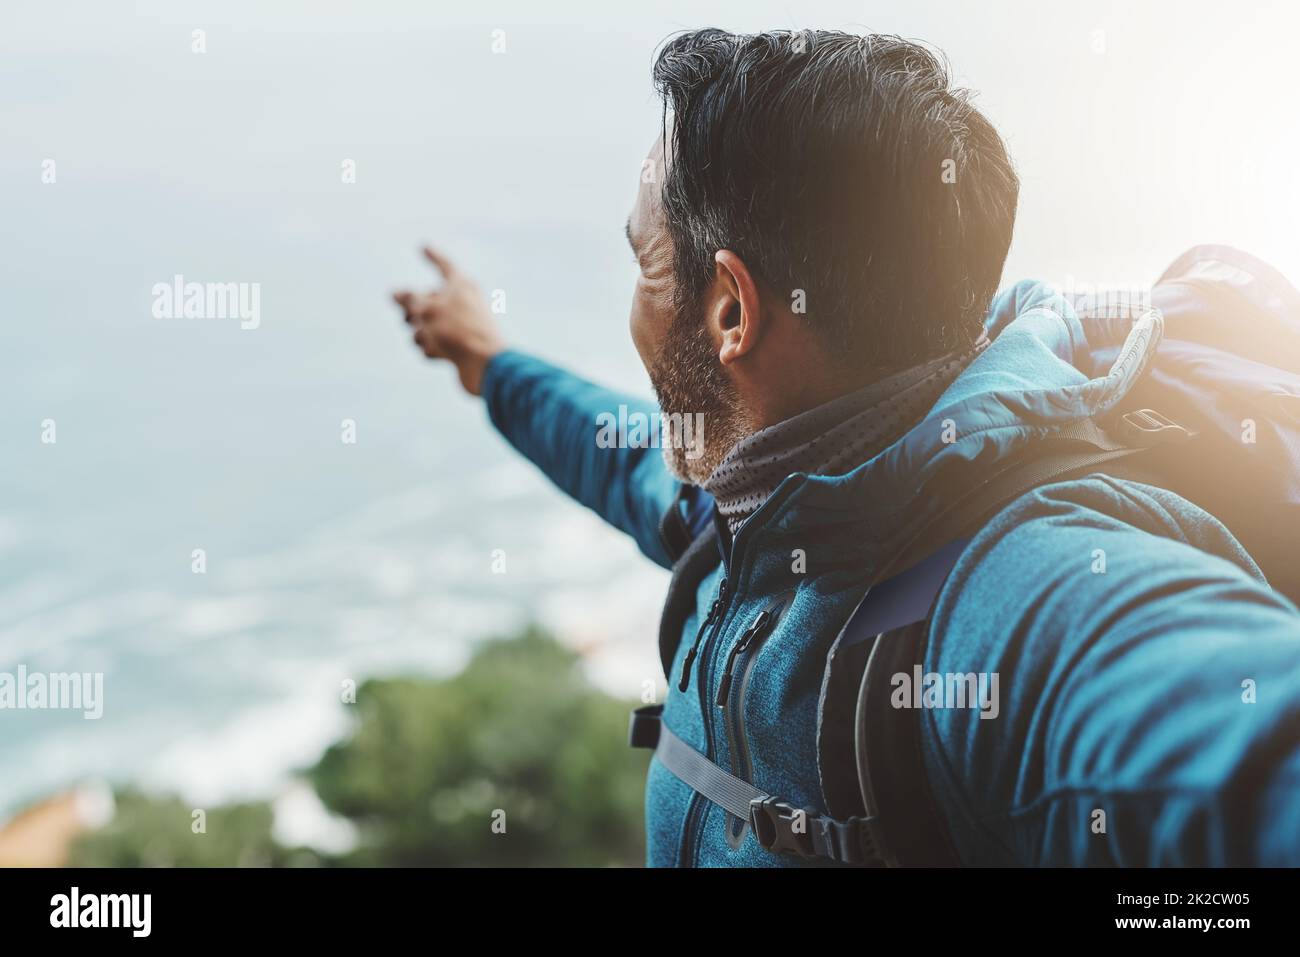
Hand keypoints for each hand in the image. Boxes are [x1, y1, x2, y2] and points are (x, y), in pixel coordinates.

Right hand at [393, 247, 504, 395]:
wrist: (484, 365)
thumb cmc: (458, 330)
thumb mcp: (427, 309)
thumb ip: (409, 299)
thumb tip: (395, 293)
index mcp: (461, 285)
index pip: (444, 266)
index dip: (433, 256)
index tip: (424, 247)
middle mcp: (462, 303)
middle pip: (428, 300)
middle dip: (413, 310)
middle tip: (408, 317)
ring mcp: (459, 326)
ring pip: (426, 325)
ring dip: (420, 333)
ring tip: (428, 339)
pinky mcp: (458, 348)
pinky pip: (433, 344)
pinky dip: (431, 348)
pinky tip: (439, 354)